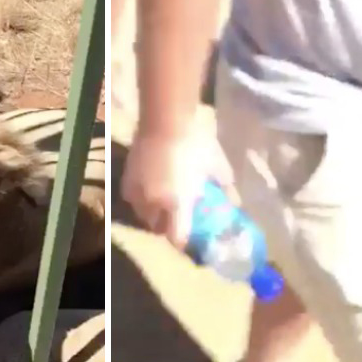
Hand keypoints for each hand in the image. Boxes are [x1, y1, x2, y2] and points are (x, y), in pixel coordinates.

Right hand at [121, 127, 235, 248]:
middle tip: (178, 217)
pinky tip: (150, 188)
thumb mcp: (217, 167)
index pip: (177, 238)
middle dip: (167, 227)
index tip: (189, 236)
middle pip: (157, 229)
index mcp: (178, 205)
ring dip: (153, 214)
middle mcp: (154, 204)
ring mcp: (137, 193)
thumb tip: (236, 204)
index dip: (183, 241)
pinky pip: (133, 199)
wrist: (166, 120)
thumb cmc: (196, 144)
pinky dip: (141, 199)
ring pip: (143, 215)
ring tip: (163, 202)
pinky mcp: (126, 180)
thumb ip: (226, 189)